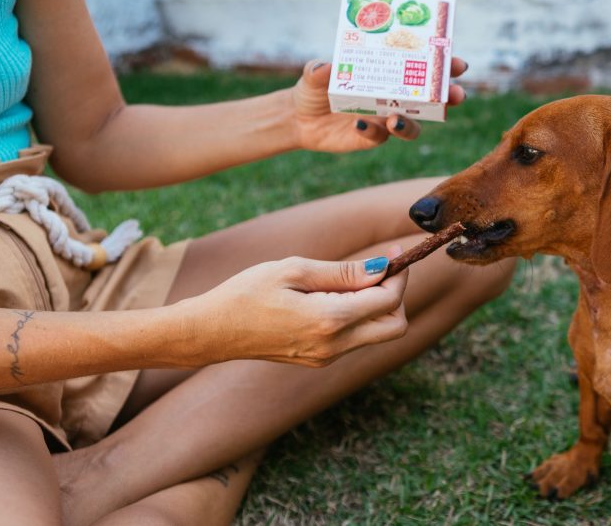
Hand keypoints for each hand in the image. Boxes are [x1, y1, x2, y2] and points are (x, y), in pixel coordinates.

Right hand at [186, 252, 407, 366]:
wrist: (212, 331)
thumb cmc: (247, 293)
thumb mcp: (294, 270)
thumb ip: (344, 272)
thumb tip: (383, 267)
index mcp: (330, 320)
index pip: (388, 301)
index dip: (399, 275)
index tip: (395, 252)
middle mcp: (334, 345)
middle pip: (395, 326)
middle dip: (397, 296)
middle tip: (381, 269)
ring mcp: (327, 357)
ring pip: (377, 334)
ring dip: (377, 305)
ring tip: (349, 279)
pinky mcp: (319, 359)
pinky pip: (355, 339)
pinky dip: (358, 316)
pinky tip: (333, 295)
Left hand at [292, 57, 469, 152]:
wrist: (299, 117)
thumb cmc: (315, 87)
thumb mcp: (314, 74)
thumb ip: (319, 70)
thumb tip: (326, 67)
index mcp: (389, 75)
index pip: (423, 69)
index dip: (445, 67)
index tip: (458, 64)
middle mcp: (393, 97)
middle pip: (431, 100)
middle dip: (447, 97)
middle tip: (456, 95)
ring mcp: (385, 119)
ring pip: (411, 125)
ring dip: (409, 123)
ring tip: (395, 118)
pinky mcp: (372, 137)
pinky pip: (380, 137)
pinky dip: (373, 131)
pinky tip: (360, 124)